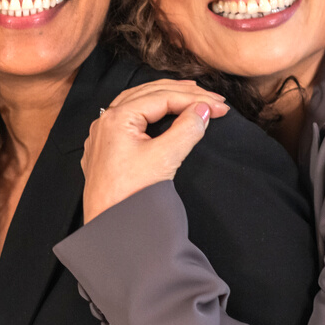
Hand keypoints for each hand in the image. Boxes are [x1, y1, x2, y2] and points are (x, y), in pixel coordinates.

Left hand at [81, 80, 226, 222]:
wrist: (109, 230)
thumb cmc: (129, 197)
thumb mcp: (164, 159)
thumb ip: (186, 130)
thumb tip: (202, 110)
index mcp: (117, 118)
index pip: (162, 97)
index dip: (195, 99)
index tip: (220, 107)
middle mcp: (105, 122)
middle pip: (149, 95)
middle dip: (183, 94)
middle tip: (212, 99)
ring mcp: (103, 136)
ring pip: (137, 104)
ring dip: (165, 99)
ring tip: (191, 97)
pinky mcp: (106, 151)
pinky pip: (129, 120)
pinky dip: (151, 113)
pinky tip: (161, 115)